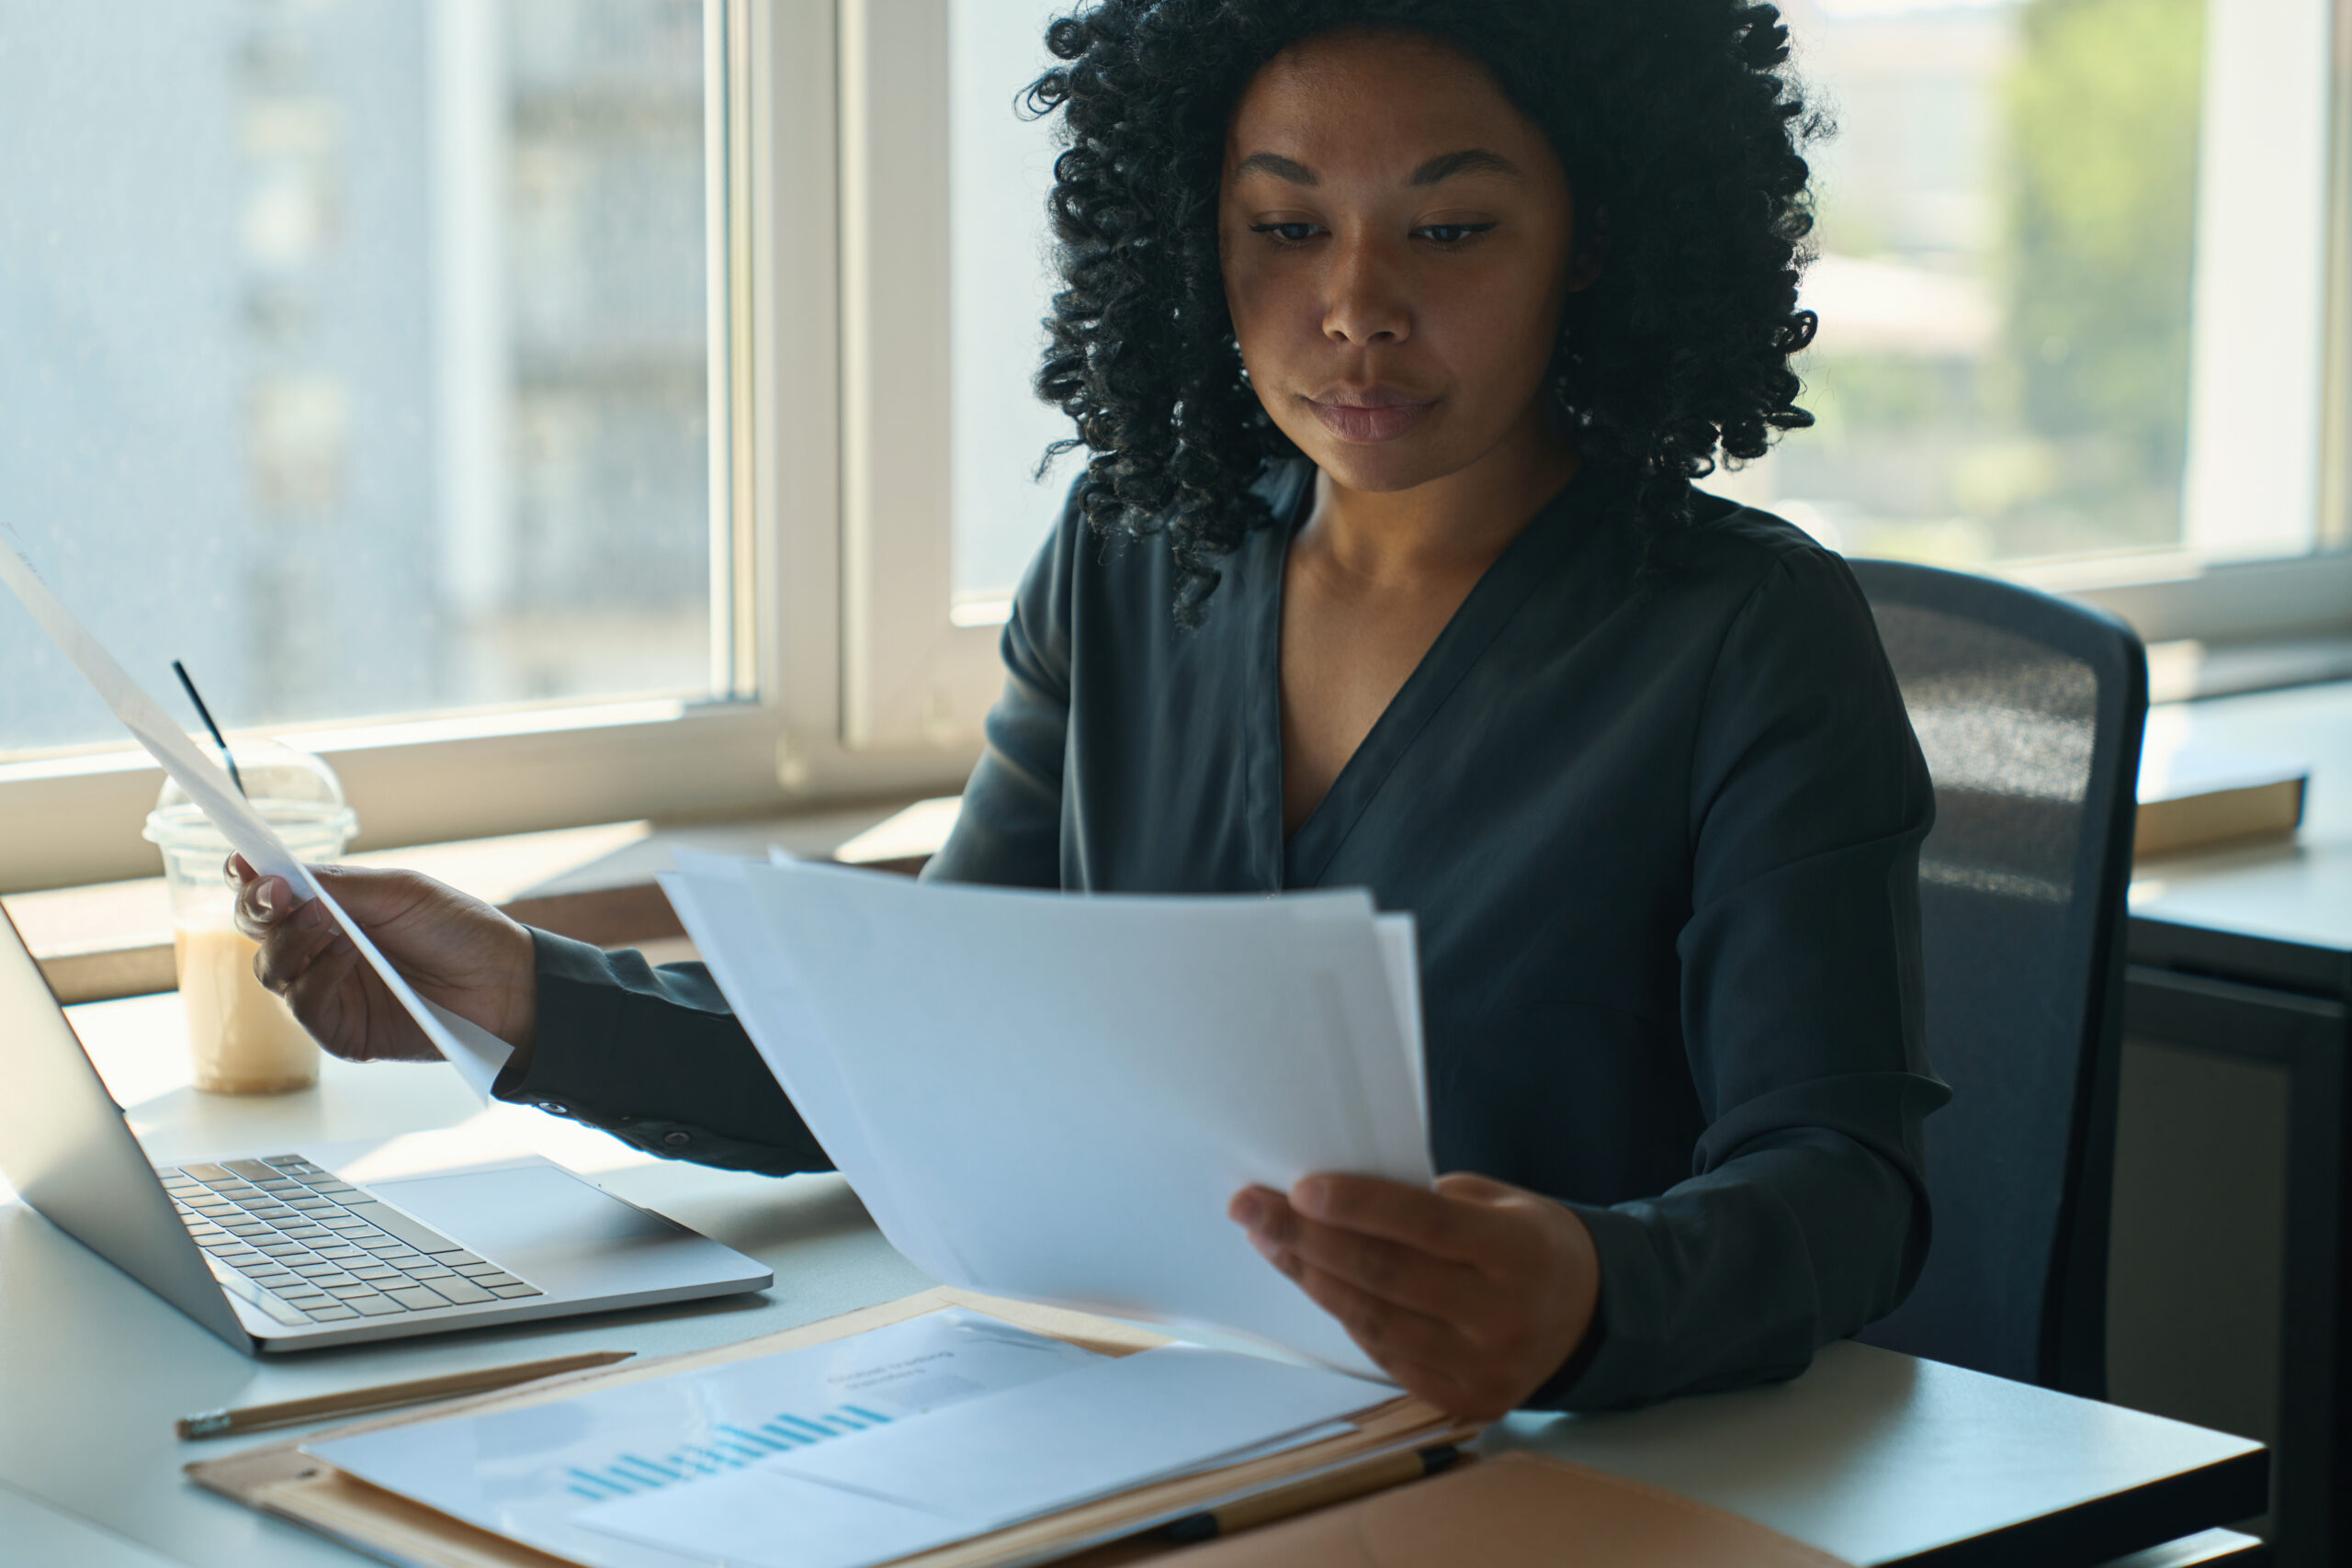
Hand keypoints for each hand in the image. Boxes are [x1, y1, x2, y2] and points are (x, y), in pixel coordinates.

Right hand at [228, 854, 538, 1065]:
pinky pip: (304, 1007)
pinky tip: (346, 957)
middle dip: (256, 910)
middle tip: (276, 895)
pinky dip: (318, 978)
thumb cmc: (458, 929)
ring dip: (291, 943)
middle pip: (256, 933)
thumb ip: (334, 884)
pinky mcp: (341, 1031)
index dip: (248, 882)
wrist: (506, 980)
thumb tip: (269, 872)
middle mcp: (318, 951)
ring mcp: (327, 992)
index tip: (243, 866)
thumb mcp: (397, 892)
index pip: (269, 896)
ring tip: (328, 923)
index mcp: (328, 910)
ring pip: (270, 971)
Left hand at [1229, 1171, 1599, 1419]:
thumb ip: (1431, 1201)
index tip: (1298, 1188)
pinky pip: (1383, 1353)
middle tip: (1250, 1207)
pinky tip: (1311, 1278)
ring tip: (1267, 1239)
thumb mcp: (1503, 1202)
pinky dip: (1341, 1313)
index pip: (1425, 1227)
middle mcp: (1503, 1318)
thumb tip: (1336, 1198)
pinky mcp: (1462, 1400)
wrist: (1591, 1318)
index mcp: (1520, 1255)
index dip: (1358, 1207)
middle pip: (1385, 1276)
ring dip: (1310, 1276)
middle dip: (1307, 1238)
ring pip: (1373, 1320)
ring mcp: (1482, 1368)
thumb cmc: (1531, 1241)